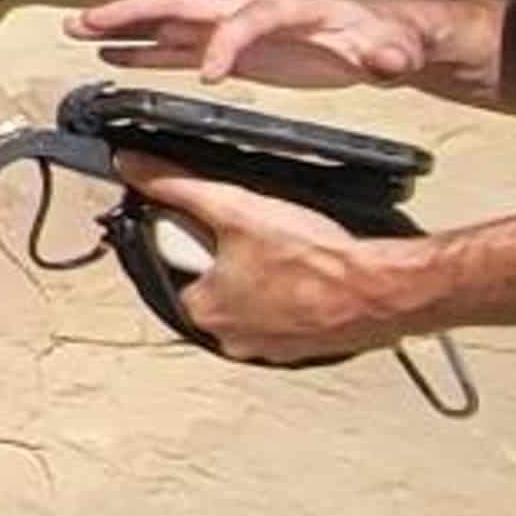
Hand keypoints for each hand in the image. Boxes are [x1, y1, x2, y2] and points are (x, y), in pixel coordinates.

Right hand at [75, 0, 442, 90]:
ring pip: (169, 20)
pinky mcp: (233, 50)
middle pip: (182, 2)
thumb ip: (388, 55)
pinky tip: (114, 55)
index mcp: (287, 7)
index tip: (208, 75)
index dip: (226, 44)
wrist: (385, 37)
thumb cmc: (386, 38)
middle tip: (87, 21)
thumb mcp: (394, 48)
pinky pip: (178, 46)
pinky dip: (144, 49)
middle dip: (133, 11)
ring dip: (124, 25)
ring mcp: (236, 28)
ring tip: (78, 29)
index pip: (246, 19)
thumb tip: (386, 60)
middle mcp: (250, 10)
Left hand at [118, 170, 418, 364]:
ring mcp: (271, 349)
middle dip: (232, 258)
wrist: (383, 290)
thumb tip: (133, 166)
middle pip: (213, 282)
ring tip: (291, 252)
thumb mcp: (236, 209)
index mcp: (201, 311)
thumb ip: (177, 186)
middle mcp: (230, 340)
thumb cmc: (315, 260)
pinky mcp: (307, 348)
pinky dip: (295, 295)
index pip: (174, 265)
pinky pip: (287, 315)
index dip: (194, 237)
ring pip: (252, 299)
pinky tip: (311, 273)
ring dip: (264, 277)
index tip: (222, 225)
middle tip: (263, 234)